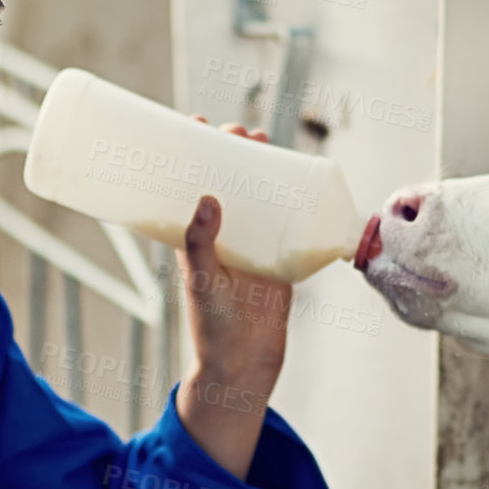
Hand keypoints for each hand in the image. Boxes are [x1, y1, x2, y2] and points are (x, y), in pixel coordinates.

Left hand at [172, 116, 291, 479]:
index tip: (194, 123)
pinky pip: (288, 221)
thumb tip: (205, 199)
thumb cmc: (212, 329)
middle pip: (226, 182)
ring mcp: (252, 245)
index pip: (188, 185)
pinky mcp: (280, 258)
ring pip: (257, 195)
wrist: (245, 365)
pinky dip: (293, 199)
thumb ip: (200, 244)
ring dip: (262, 168)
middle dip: (232, 153)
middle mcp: (222, 237)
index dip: (190, 154)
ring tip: (263, 141)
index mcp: (195, 240)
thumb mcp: (201, 283)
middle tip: (239, 132)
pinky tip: (300, 176)